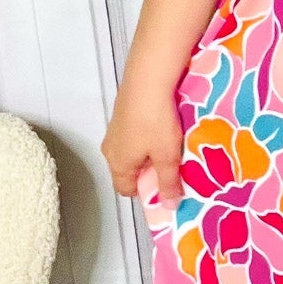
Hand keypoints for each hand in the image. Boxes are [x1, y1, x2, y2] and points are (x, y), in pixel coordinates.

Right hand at [101, 85, 184, 208]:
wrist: (148, 78)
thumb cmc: (155, 121)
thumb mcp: (167, 156)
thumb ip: (168, 182)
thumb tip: (169, 205)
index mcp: (117, 163)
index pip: (126, 190)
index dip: (146, 191)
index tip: (165, 186)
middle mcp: (110, 148)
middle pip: (128, 170)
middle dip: (149, 171)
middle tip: (172, 165)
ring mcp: (114, 129)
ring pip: (132, 151)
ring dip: (150, 151)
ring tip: (171, 144)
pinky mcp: (122, 112)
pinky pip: (134, 133)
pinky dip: (147, 134)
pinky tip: (164, 125)